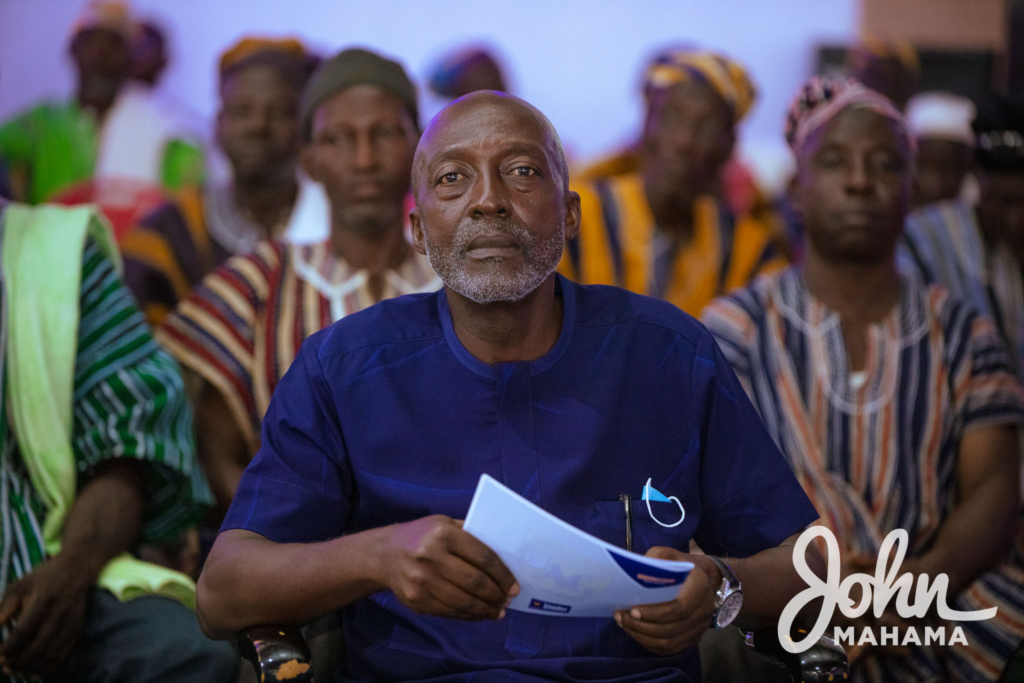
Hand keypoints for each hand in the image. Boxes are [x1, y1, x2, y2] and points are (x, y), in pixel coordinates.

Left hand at [0, 552, 91, 676]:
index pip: (23, 631)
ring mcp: (70, 623)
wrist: (77, 569)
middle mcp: (59, 614)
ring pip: (50, 655)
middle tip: (6, 666)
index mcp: (42, 601)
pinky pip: (63, 656)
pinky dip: (48, 668)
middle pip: (38, 647)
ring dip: (31, 667)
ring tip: (17, 669)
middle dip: (18, 662)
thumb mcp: (18, 587)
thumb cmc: (42, 578)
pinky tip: (35, 669)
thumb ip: (2, 610)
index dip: (9, 648)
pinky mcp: (77, 630)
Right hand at [380, 515, 518, 620]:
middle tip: (507, 600)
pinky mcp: (417, 601)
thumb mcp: (444, 524)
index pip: (483, 556)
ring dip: (485, 609)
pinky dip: (468, 616)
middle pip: (475, 582)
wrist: (384, 554)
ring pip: (463, 602)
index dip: (502, 574)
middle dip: (496, 595)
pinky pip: (449, 612)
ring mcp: (422, 581)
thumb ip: (471, 535)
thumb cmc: (422, 536)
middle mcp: (431, 557)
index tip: (514, 585)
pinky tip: (478, 614)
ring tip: (497, 611)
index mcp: (444, 534)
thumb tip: (505, 554)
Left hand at [615, 547, 718, 655]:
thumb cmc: (681, 566)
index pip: (679, 608)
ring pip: (669, 642)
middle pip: (671, 629)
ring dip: (642, 636)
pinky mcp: (693, 638)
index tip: (632, 610)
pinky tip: (635, 633)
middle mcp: (704, 610)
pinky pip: (670, 648)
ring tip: (623, 624)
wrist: (704, 578)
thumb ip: (653, 560)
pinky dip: (650, 644)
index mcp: (700, 587)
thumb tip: (632, 573)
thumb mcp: (668, 555)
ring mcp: (700, 627)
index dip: (655, 613)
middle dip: (642, 626)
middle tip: (621, 617)